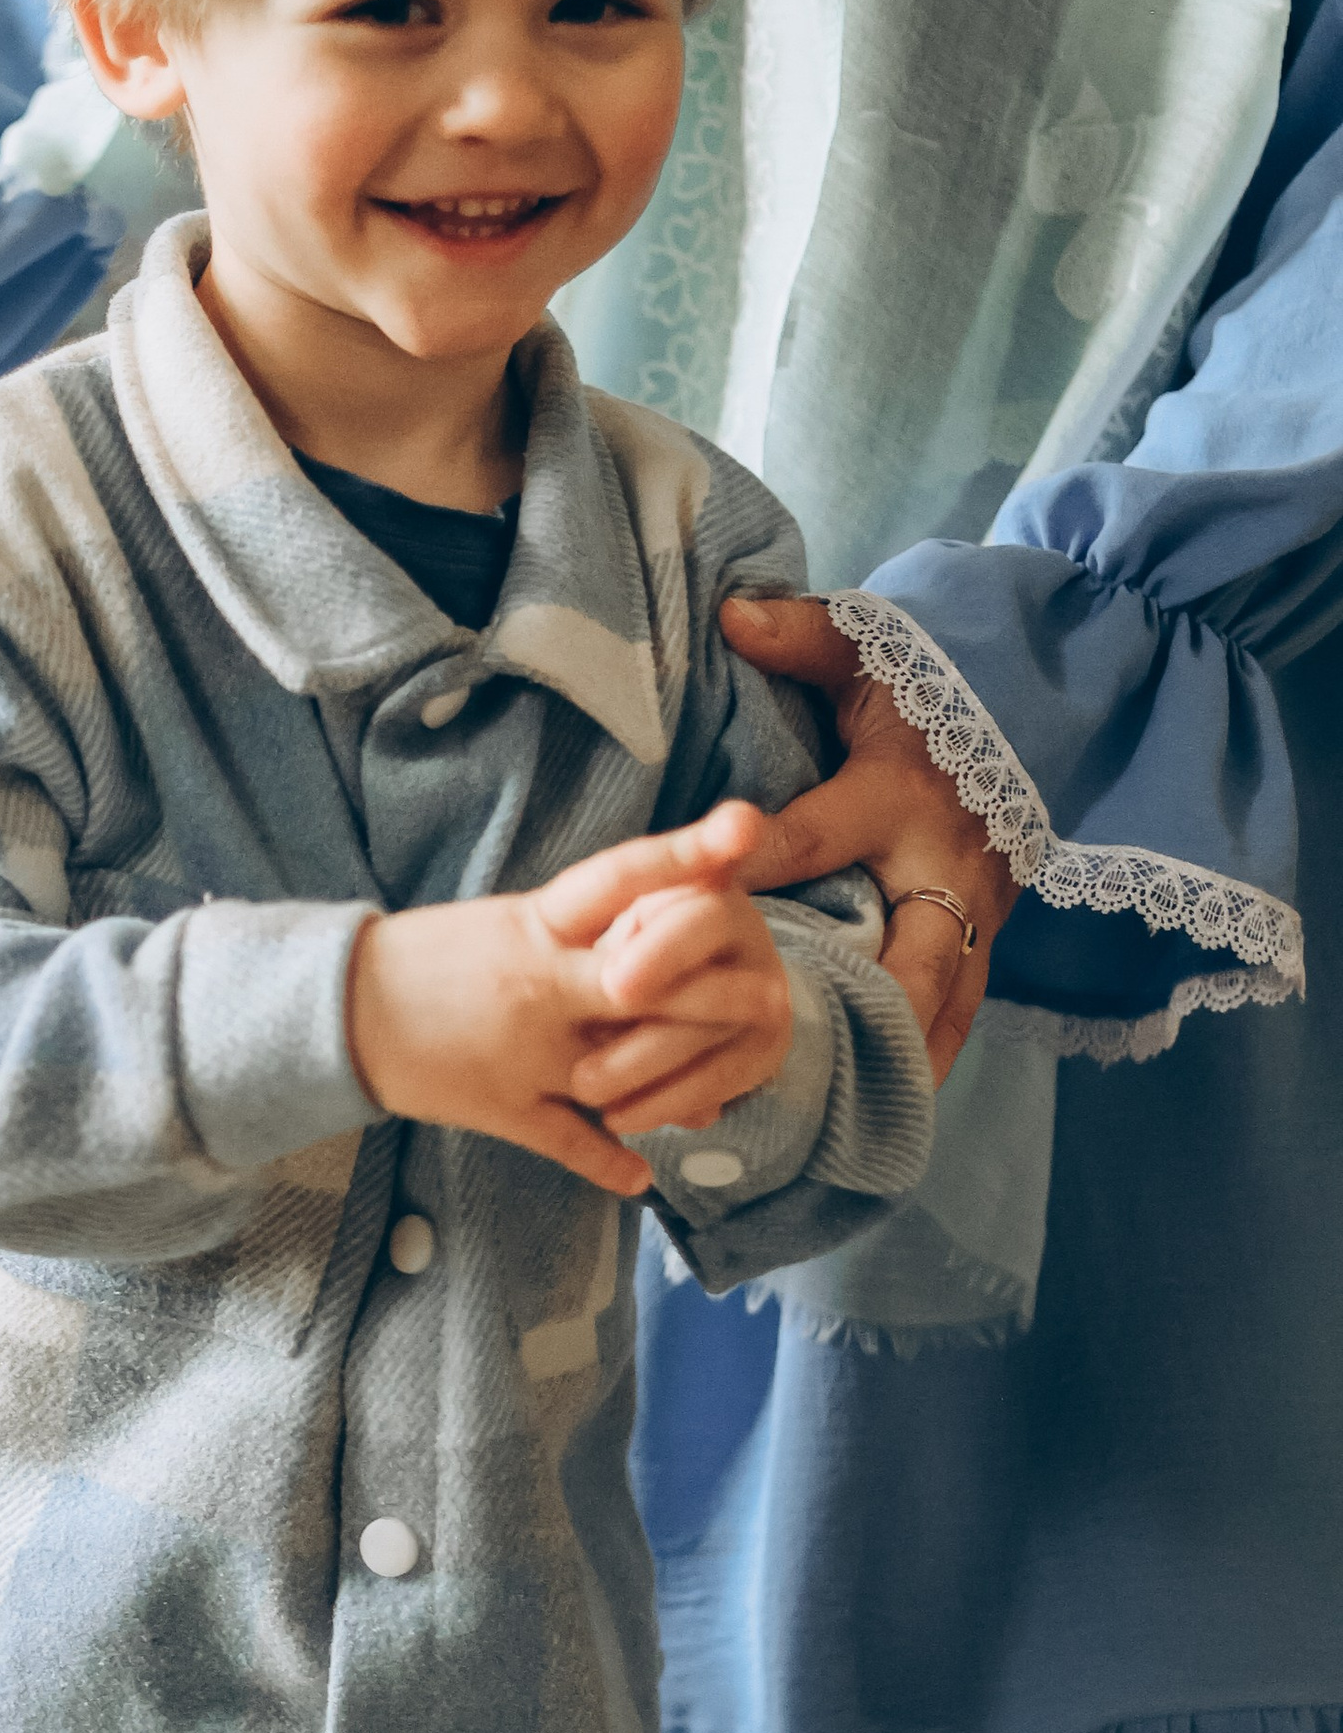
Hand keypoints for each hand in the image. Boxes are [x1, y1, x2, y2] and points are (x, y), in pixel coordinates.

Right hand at [346, 802, 773, 1197]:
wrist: (340, 1009)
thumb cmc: (432, 957)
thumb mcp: (511, 926)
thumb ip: (586, 935)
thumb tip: (663, 937)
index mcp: (540, 923)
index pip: (624, 878)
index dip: (686, 853)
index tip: (746, 828)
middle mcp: (541, 983)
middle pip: (650, 981)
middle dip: (716, 990)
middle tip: (774, 991)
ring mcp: (527, 1051)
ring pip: (624, 1064)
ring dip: (682, 1081)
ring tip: (726, 1091)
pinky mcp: (504, 1105)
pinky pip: (568, 1139)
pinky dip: (609, 1161)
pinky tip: (642, 1176)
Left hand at [718, 593, 1018, 1082]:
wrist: (1023, 708)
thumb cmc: (921, 689)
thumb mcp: (866, 652)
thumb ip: (801, 636)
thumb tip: (733, 614)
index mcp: (898, 795)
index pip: (819, 834)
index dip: (766, 861)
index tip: (710, 890)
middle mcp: (943, 863)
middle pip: (907, 952)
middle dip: (857, 1010)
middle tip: (790, 1061)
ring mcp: (974, 912)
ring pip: (942, 1000)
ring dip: (897, 1058)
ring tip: (843, 1117)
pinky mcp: (987, 942)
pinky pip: (961, 1014)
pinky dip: (927, 1061)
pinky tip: (886, 1110)